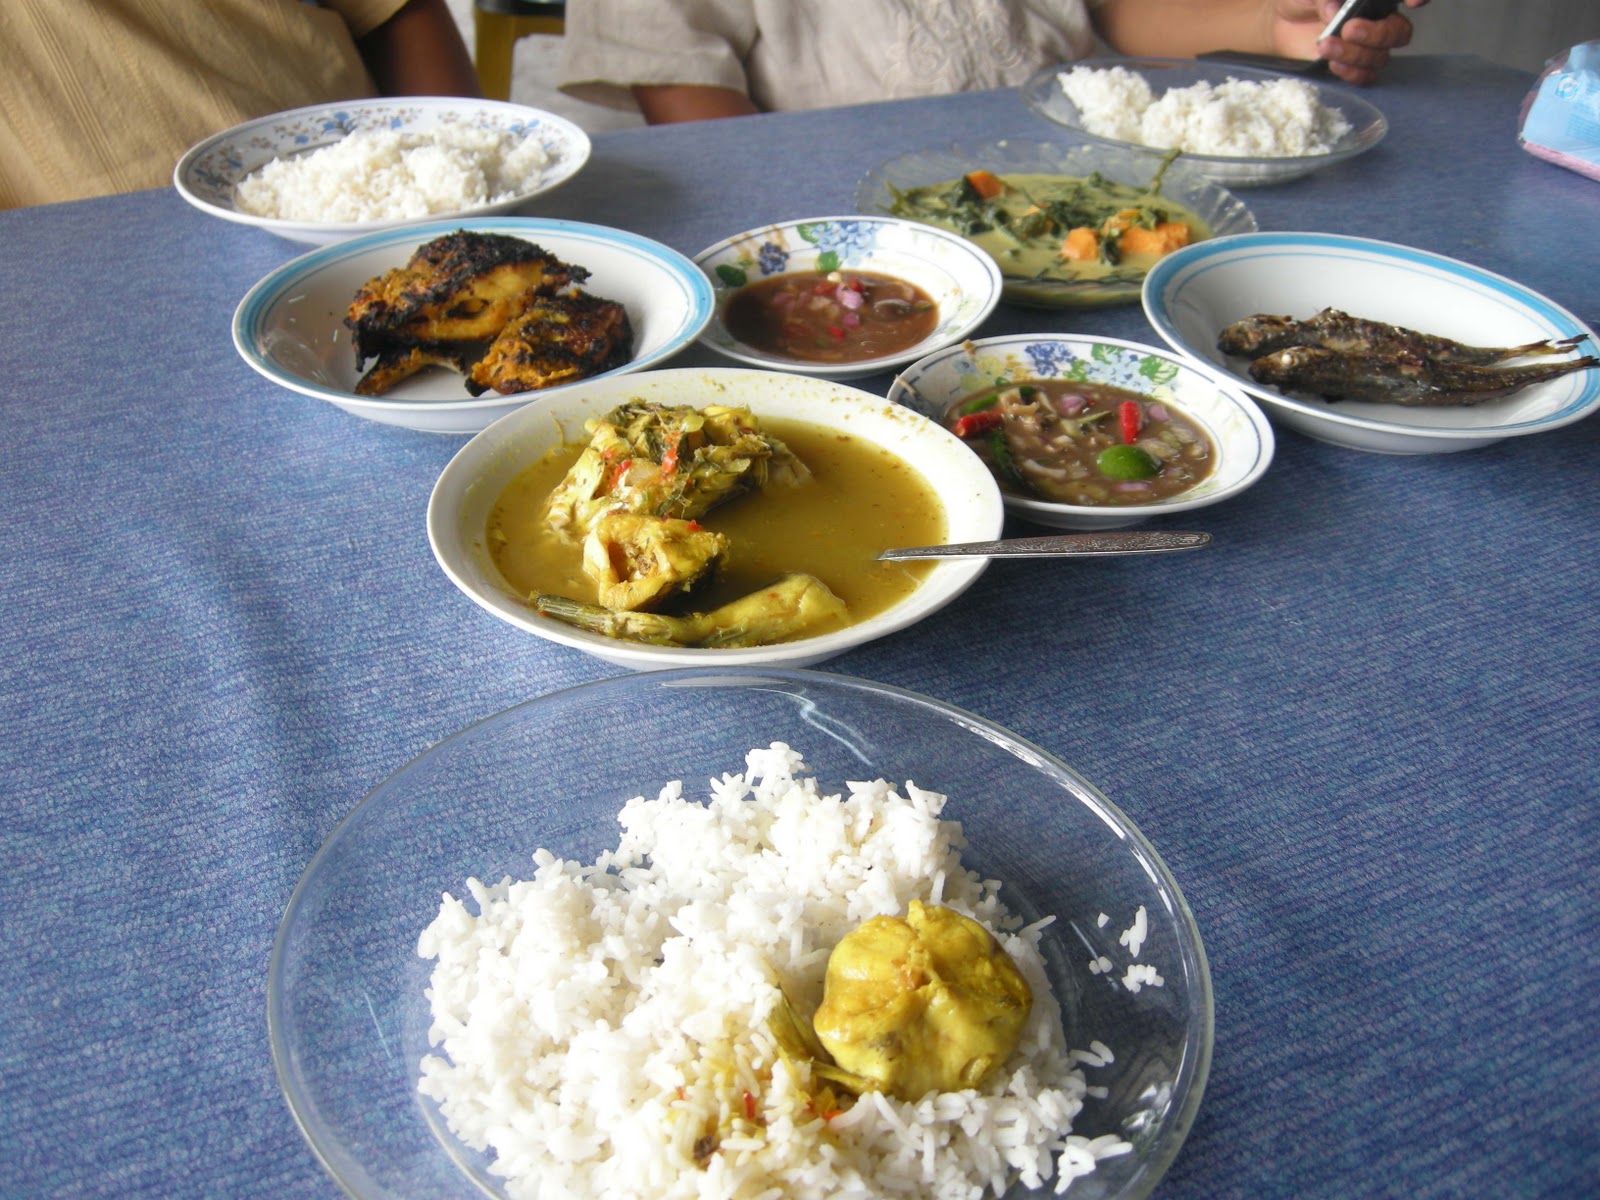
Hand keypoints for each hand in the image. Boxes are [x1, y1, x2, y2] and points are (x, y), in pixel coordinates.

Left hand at [1277, 0, 1427, 84]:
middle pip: (1398, 32)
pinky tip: (1333, 63)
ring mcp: (1368, 46)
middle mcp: (1378, 20)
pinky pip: (1366, 77)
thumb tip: (1335, 11)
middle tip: (1349, 29)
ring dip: (1354, 54)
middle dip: (1376, 34)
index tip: (1414, 2)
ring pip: (1379, 57)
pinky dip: (1352, 73)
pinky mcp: (1354, 67)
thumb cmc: (1301, 1)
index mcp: (1373, 0)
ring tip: (1326, 45)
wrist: (1283, 23)